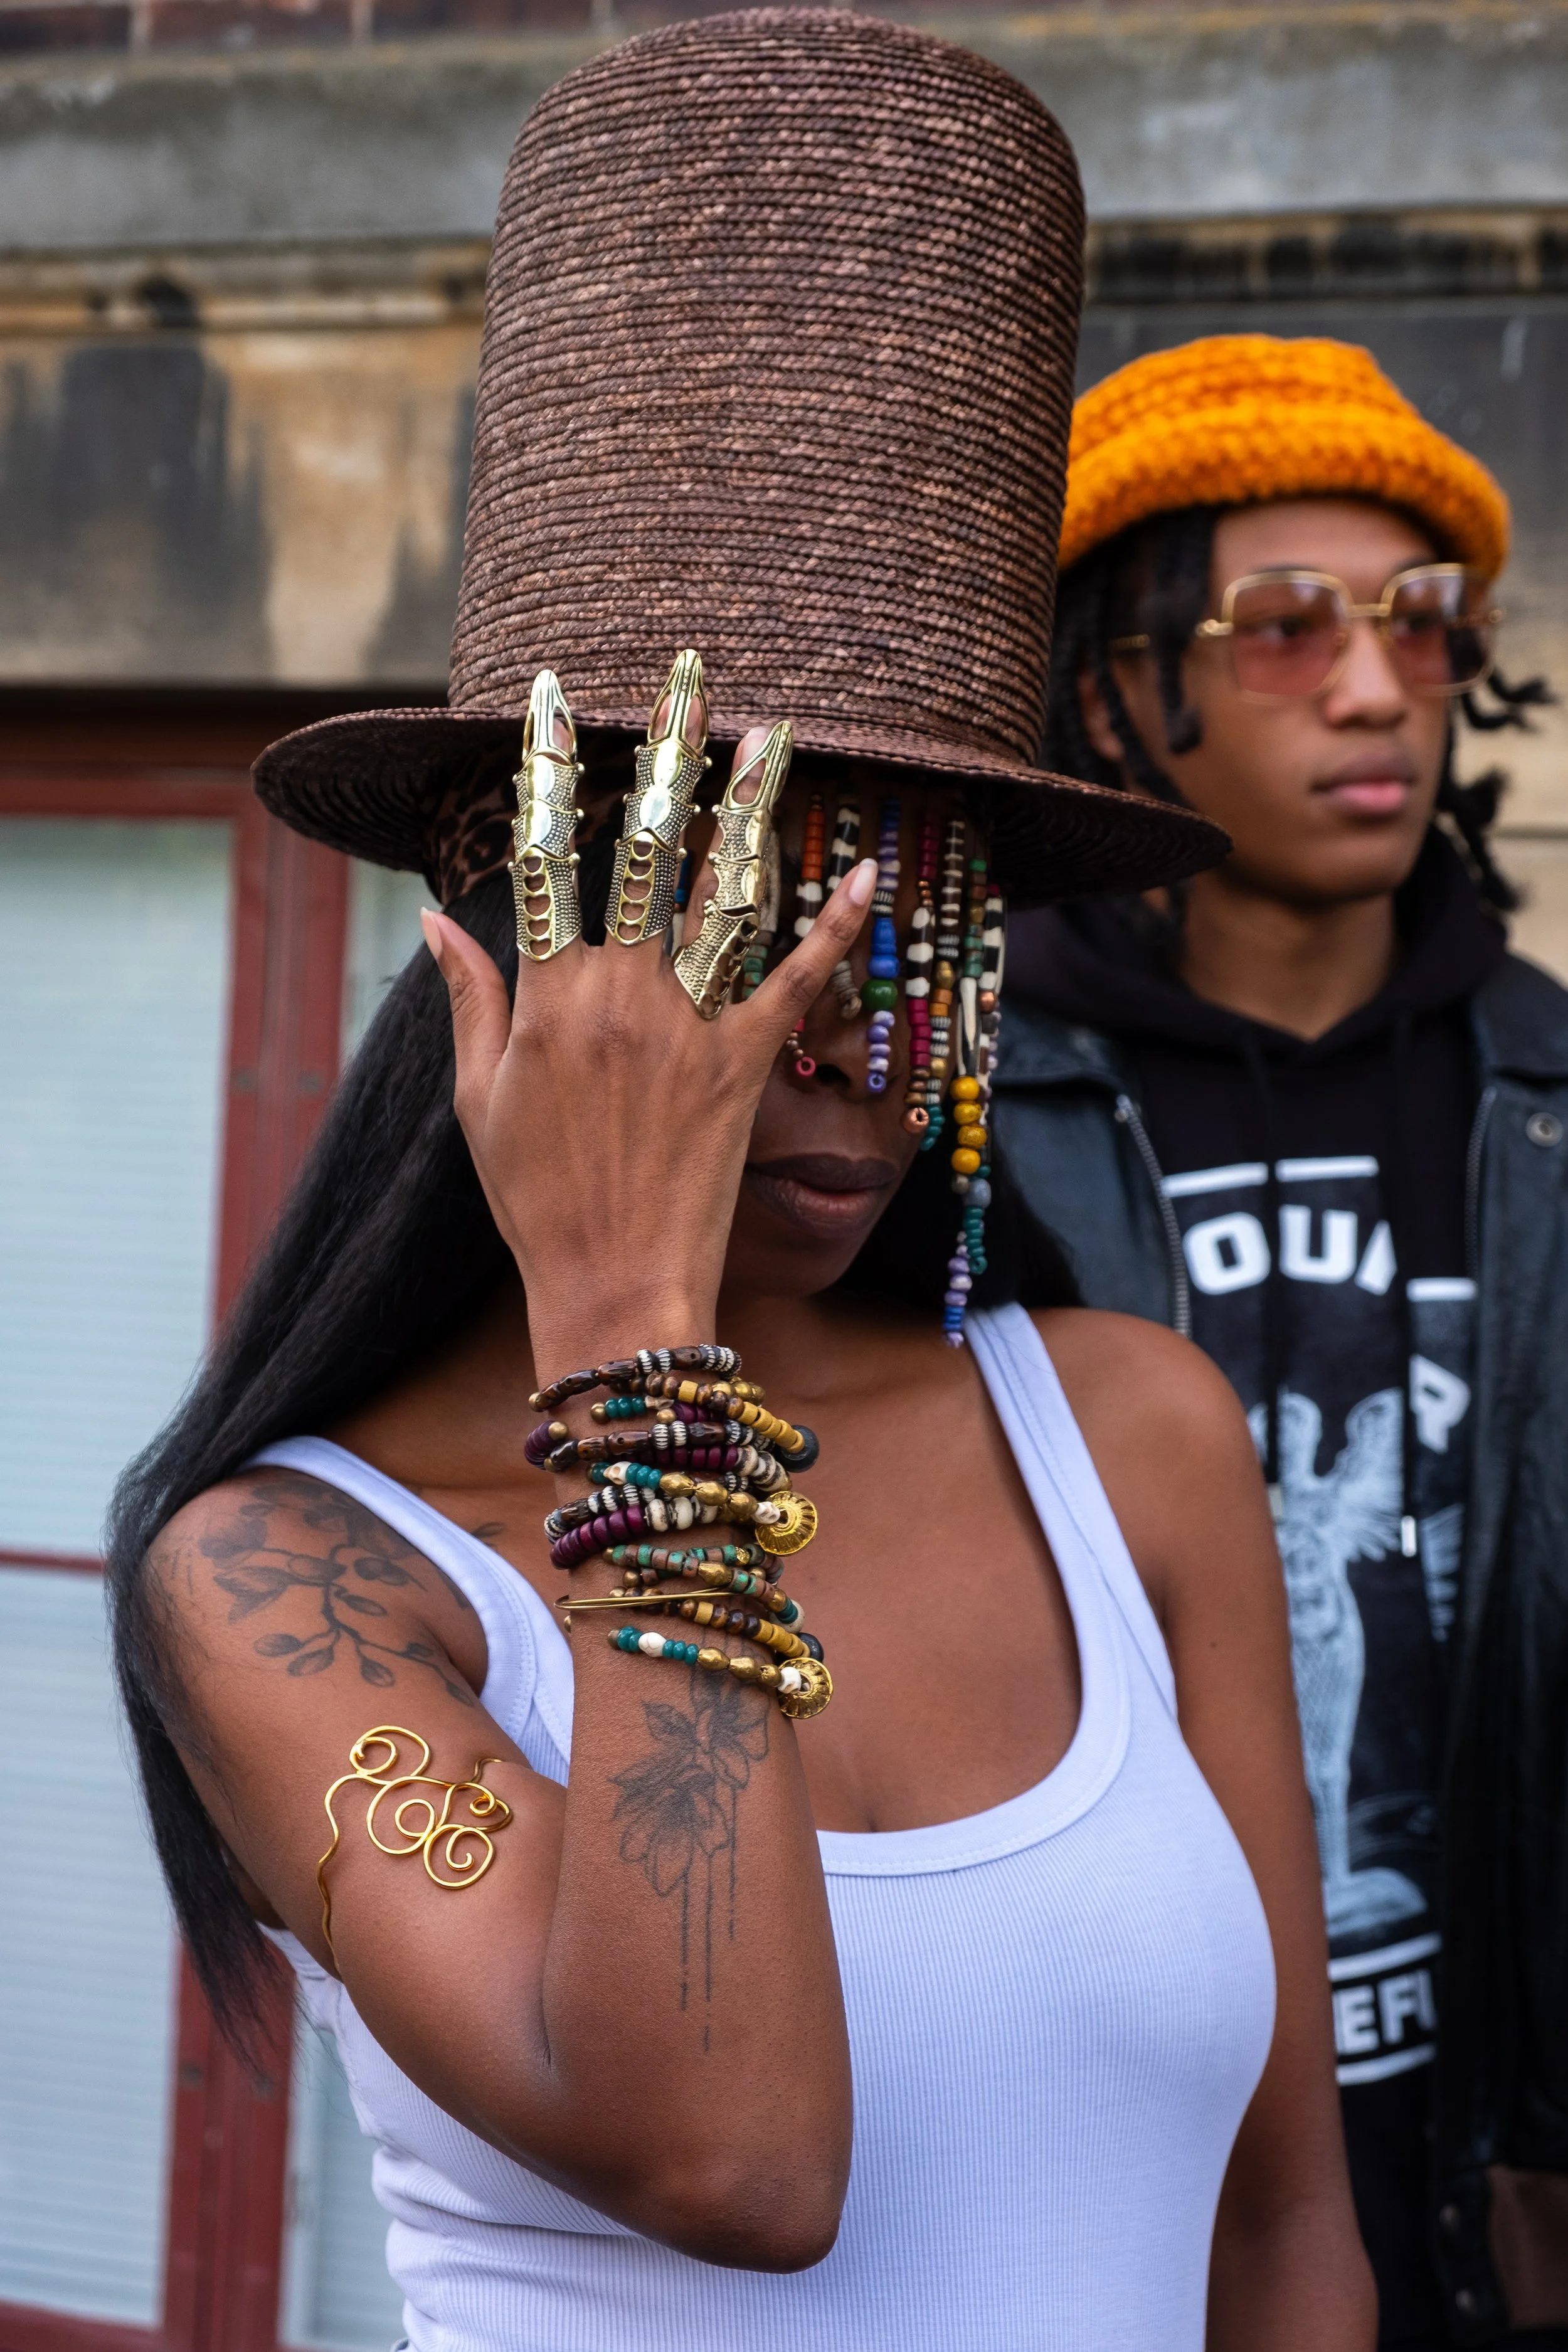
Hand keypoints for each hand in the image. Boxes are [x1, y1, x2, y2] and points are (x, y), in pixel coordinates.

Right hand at [421, 672, 874, 1371]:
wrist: (615, 1289)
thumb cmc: (536, 1203)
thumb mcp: (479, 1100)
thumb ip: (470, 1000)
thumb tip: (437, 921)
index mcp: (547, 998)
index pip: (544, 861)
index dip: (545, 775)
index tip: (547, 702)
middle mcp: (622, 996)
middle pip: (644, 851)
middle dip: (665, 754)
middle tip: (688, 677)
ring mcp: (690, 1027)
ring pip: (725, 895)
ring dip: (753, 809)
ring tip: (778, 735)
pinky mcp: (746, 1066)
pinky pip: (798, 983)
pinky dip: (837, 929)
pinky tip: (869, 876)